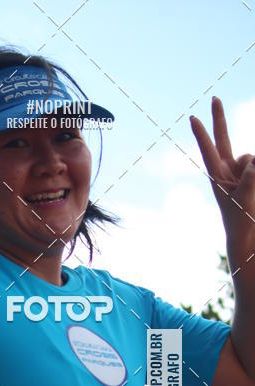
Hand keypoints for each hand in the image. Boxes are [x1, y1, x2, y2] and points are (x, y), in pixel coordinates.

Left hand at [190, 97, 254, 251]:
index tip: (192, 118)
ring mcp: (237, 170)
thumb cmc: (240, 217)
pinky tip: (251, 187)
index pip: (208, 150)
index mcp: (216, 175)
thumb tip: (254, 160)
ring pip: (250, 156)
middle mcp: (225, 169)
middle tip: (214, 98)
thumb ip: (250, 177)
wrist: (245, 230)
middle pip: (222, 138)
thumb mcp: (245, 198)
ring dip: (253, 171)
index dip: (202, 133)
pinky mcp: (248, 172)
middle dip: (220, 118)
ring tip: (249, 192)